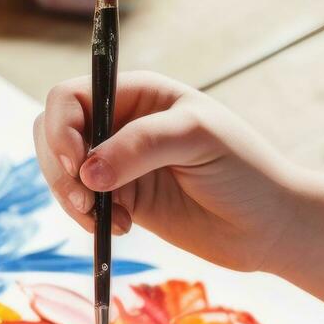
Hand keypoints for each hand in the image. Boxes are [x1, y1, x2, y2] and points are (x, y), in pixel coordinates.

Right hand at [33, 71, 304, 272]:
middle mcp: (122, 124)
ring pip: (63, 173)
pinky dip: (86, 219)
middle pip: (54, 134)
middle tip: (84, 198)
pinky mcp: (124, 202)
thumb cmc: (245, 169)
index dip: (61, 127)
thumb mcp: (197, 138)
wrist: (269, 225)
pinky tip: (121, 229)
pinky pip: (82, 206)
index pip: (71, 97)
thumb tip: (87, 172)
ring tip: (103, 220)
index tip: (78, 162)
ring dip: (70, 197)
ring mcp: (119, 165)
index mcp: (138, 93)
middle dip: (58, 166)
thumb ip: (141, 146)